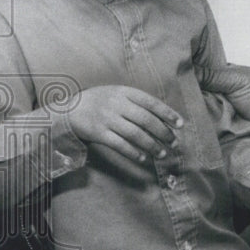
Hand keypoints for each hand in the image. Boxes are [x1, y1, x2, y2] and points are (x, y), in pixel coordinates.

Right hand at [67, 85, 182, 165]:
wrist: (69, 111)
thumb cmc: (98, 102)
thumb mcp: (115, 94)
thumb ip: (135, 102)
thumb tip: (162, 118)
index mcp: (123, 92)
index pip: (150, 102)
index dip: (167, 114)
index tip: (180, 125)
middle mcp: (115, 104)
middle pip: (145, 120)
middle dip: (163, 133)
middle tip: (173, 143)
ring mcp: (107, 119)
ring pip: (135, 134)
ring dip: (152, 146)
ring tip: (162, 154)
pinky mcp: (99, 133)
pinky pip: (120, 145)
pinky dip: (134, 153)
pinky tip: (143, 158)